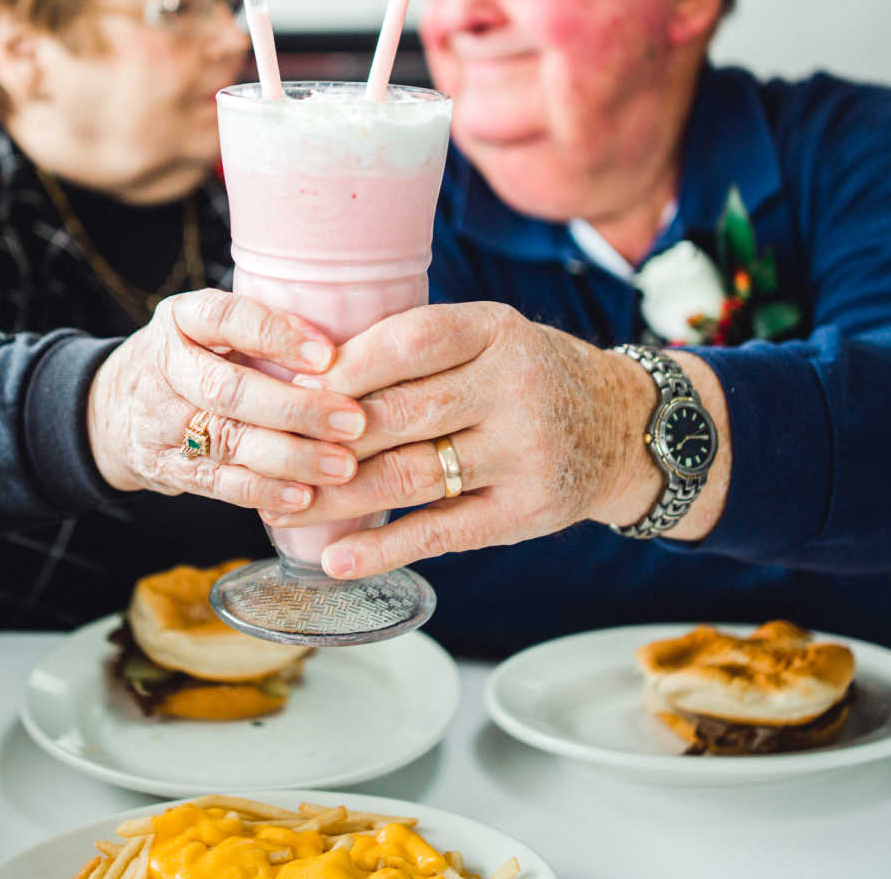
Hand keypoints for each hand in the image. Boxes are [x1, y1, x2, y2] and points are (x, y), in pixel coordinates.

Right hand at [86, 288, 365, 514]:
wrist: (114, 407)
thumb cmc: (195, 358)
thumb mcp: (212, 328)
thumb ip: (265, 331)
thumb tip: (355, 345)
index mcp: (181, 318)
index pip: (226, 318)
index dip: (276, 335)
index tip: (329, 354)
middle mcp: (166, 366)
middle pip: (230, 389)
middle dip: (297, 409)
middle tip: (354, 421)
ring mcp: (160, 420)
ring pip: (228, 440)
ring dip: (291, 457)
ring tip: (343, 465)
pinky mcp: (165, 466)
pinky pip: (217, 482)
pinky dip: (263, 491)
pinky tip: (304, 496)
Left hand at [264, 302, 638, 578]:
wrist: (622, 427)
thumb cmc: (528, 376)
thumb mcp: (489, 337)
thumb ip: (418, 348)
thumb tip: (310, 377)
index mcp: (496, 331)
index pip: (412, 341)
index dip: (348, 365)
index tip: (295, 386)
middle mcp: (515, 388)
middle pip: (401, 413)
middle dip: (325, 438)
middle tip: (269, 453)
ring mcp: (524, 453)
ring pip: (409, 477)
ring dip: (336, 497)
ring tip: (281, 508)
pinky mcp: (526, 511)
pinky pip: (442, 532)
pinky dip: (384, 549)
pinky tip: (336, 559)